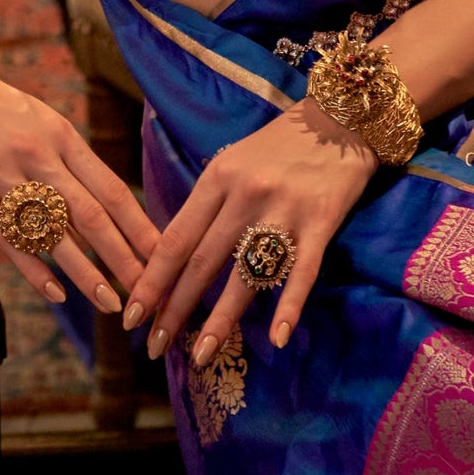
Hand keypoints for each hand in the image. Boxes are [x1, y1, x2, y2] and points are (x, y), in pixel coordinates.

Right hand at [0, 43, 156, 310]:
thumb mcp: (39, 119)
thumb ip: (68, 159)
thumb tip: (103, 204)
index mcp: (60, 136)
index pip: (110, 188)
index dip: (138, 226)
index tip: (162, 253)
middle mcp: (37, 157)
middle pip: (90, 216)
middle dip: (123, 257)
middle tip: (146, 290)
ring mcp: (1, 177)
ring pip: (52, 234)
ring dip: (84, 273)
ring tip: (109, 301)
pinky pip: (7, 239)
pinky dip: (34, 270)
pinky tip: (57, 294)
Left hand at [127, 99, 376, 366]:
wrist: (341, 118)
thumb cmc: (280, 146)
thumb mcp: (232, 163)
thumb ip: (207, 205)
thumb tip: (173, 255)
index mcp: (217, 179)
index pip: (175, 239)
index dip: (151, 281)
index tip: (132, 315)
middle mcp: (246, 195)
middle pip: (202, 262)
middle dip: (174, 309)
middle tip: (155, 347)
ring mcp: (284, 209)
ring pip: (246, 274)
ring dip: (221, 320)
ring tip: (201, 355)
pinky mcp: (322, 221)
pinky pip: (302, 271)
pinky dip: (289, 306)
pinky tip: (276, 338)